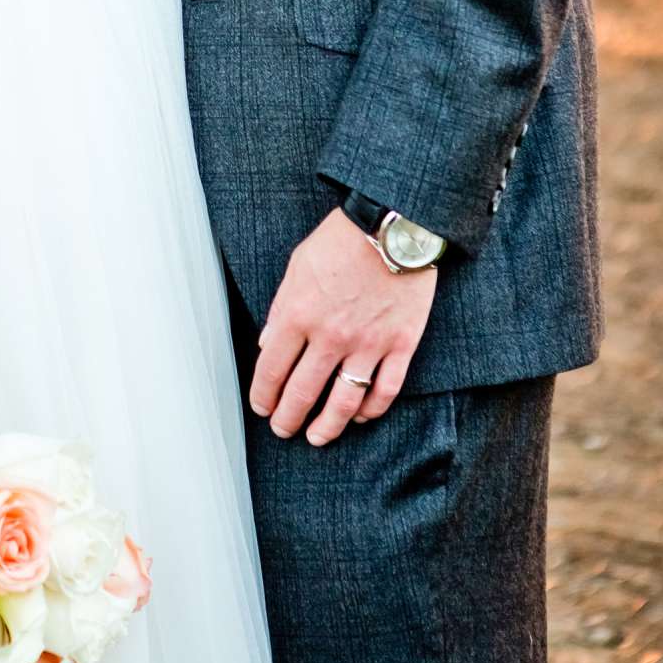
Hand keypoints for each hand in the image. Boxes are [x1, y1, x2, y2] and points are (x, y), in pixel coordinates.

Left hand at [249, 209, 437, 446]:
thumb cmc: (341, 241)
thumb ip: (280, 309)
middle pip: (302, 393)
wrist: (393, 226)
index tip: (261, 407)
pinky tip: (359, 417)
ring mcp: (368, 344)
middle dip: (288, 419)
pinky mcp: (401, 345)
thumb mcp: (297, 266)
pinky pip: (384, 391)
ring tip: (317, 437)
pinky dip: (370, 411)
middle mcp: (330, 336)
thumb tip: (267, 344)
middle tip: (283, 430)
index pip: (271, 370)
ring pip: (343, 403)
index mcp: (298, 314)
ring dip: (326, 427)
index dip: (263, 396)